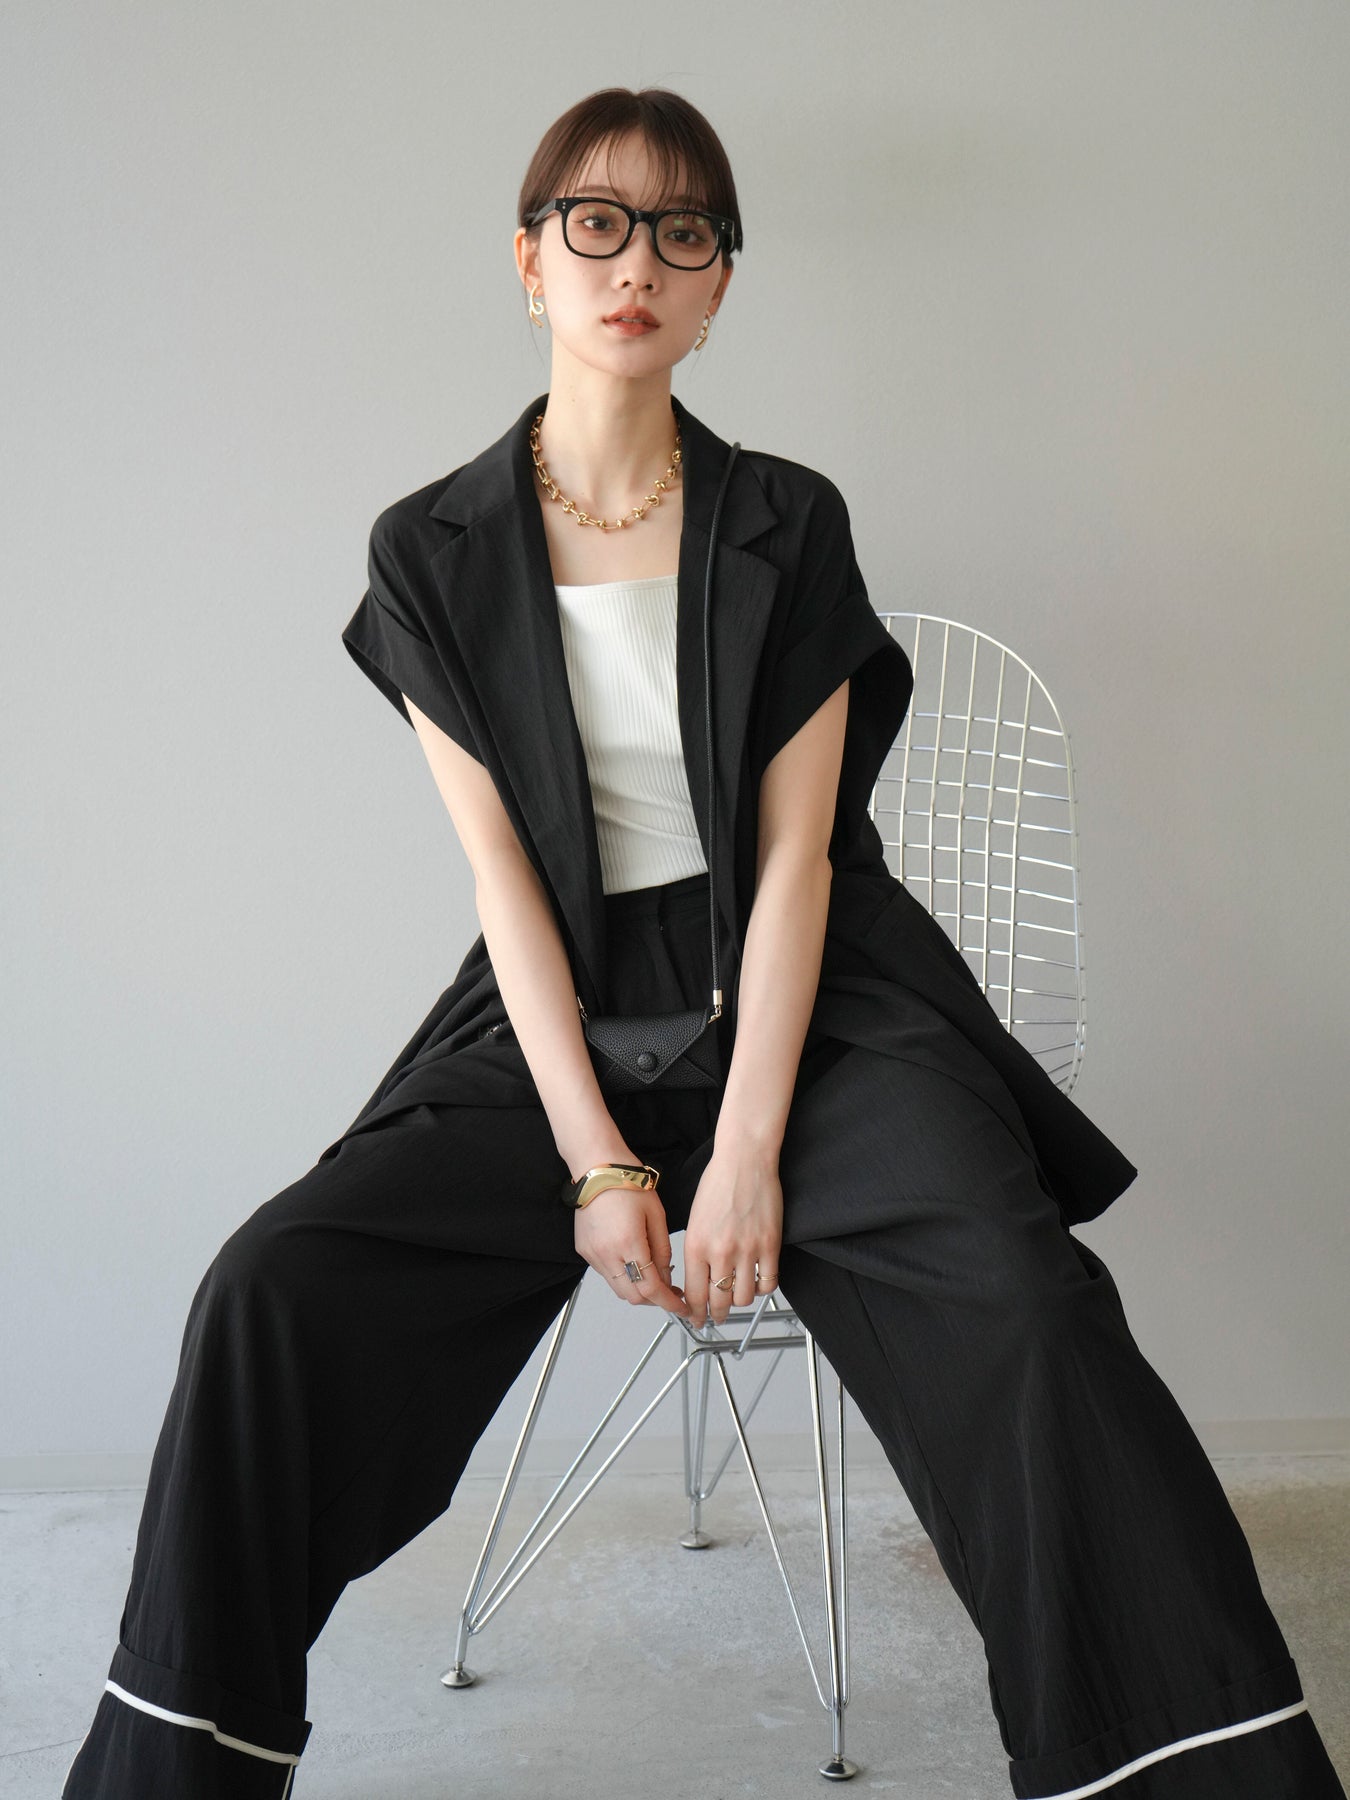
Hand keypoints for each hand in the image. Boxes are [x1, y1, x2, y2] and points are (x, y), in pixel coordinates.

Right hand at [573, 1181, 690, 1316]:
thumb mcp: (656, 1215)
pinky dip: (622, 1276)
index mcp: (629, 1243)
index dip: (669, 1303)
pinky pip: (606, 1275)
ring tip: (653, 1276)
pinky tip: (633, 1262)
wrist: (598, 1168)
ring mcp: (593, 1254)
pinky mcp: (584, 1251)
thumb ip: (663, 1251)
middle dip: (654, 1299)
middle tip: (670, 1293)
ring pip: (618, 1289)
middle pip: (634, 1297)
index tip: (681, 1307)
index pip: (651, 1289)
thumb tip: (667, 1278)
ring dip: (638, 1289)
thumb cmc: (628, 1183)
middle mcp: (607, 1253)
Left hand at [682, 1144, 782, 1326]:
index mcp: (696, 1246)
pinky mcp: (770, 1245)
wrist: (745, 1160)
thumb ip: (696, 1251)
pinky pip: (768, 1283)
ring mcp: (747, 1250)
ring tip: (737, 1293)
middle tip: (716, 1316)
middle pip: (718, 1302)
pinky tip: (756, 1281)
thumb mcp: (694, 1220)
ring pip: (743, 1298)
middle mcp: (720, 1252)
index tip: (696, 1318)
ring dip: (739, 1300)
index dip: (694, 1313)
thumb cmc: (718, 1183)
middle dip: (715, 1314)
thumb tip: (697, 1280)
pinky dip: (762, 1288)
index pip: (693, 1295)